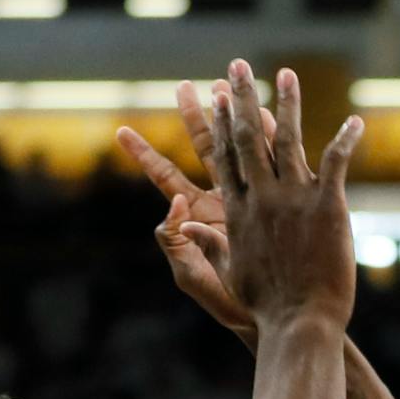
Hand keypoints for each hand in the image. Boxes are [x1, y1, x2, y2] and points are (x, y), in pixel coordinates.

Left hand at [117, 79, 270, 336]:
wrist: (275, 312)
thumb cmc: (228, 301)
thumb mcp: (193, 274)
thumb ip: (176, 241)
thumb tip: (173, 205)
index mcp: (195, 214)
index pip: (165, 177)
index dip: (144, 155)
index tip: (122, 130)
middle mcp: (221, 198)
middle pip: (204, 149)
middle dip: (195, 117)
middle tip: (185, 86)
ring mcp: (250, 196)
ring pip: (239, 147)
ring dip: (234, 118)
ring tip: (225, 87)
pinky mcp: (277, 200)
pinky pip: (272, 163)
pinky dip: (270, 138)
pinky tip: (270, 115)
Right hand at [197, 59, 361, 331]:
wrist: (299, 321)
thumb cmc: (261, 306)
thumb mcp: (224, 274)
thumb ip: (204, 244)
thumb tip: (181, 224)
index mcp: (235, 210)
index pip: (222, 156)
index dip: (218, 122)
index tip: (212, 94)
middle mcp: (261, 196)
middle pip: (247, 138)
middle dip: (241, 97)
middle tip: (237, 65)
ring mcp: (294, 198)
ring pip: (287, 140)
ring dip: (287, 104)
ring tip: (288, 74)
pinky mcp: (328, 206)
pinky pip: (336, 163)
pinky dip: (345, 140)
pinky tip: (356, 121)